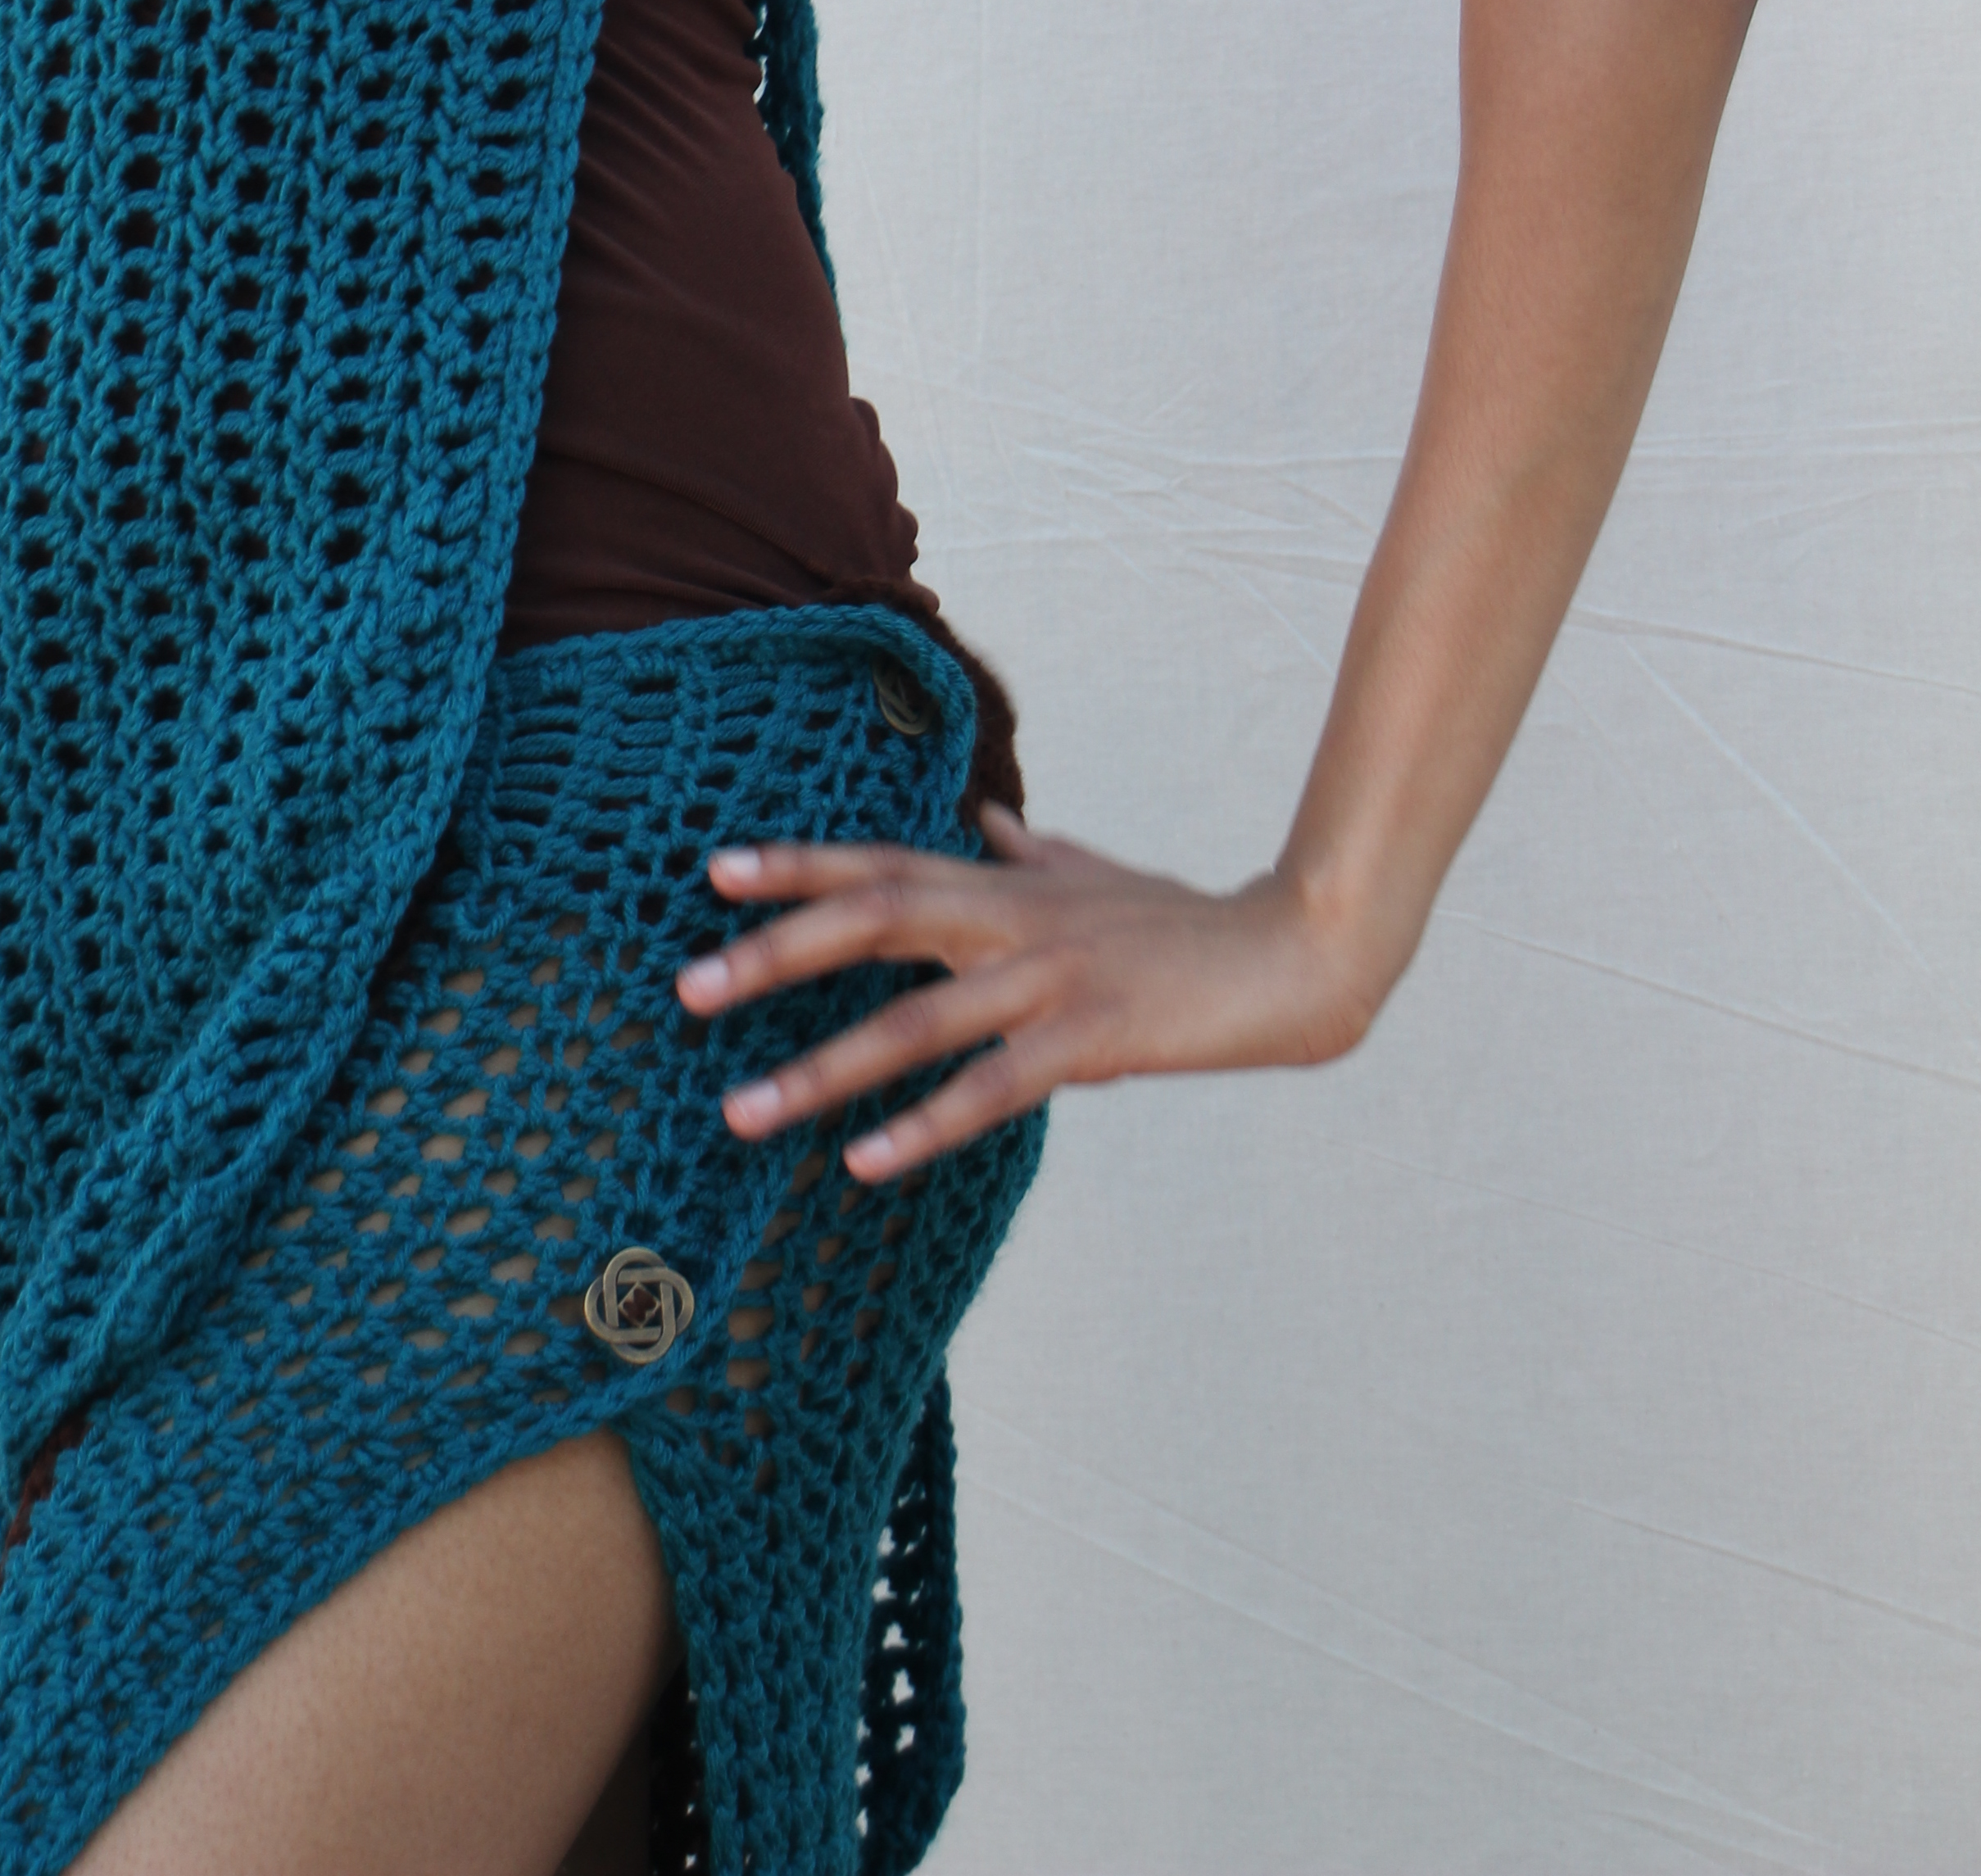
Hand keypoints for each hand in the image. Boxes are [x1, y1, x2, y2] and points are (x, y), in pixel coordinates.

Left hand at [673, 805, 1393, 1182]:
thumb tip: (991, 819)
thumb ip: (1036, 855)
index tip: (715, 874)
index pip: (882, 864)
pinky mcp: (1094, 1039)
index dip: (798, 866)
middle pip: (875, 921)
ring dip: (821, 1069)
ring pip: (916, 1020)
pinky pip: (992, 1087)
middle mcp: (1014, 920)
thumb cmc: (1185, 924)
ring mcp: (1051, 978)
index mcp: (1007, 886)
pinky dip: (925, 1123)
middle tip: (687, 988)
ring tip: (741, 1113)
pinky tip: (865, 1162)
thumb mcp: (1099, 878)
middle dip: (776, 953)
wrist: (1293, 953)